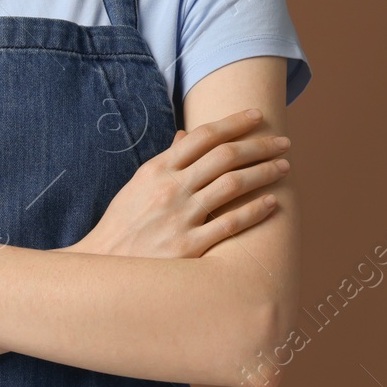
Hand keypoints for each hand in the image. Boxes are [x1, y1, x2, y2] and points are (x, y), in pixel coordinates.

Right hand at [69, 109, 290, 258]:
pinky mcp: (188, 248)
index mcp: (157, 170)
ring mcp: (180, 218)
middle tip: (284, 142)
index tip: (258, 116)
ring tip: (284, 167)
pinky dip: (255, 210)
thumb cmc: (123, 225)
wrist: (102, 269)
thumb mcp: (138, 185)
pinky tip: (272, 202)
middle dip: (259, 145)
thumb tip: (186, 135)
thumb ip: (166, 161)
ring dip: (264, 173)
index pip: (203, 136)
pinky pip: (230, 224)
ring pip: (233, 185)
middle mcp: (170, 189)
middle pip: (225, 156)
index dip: (234, 122)